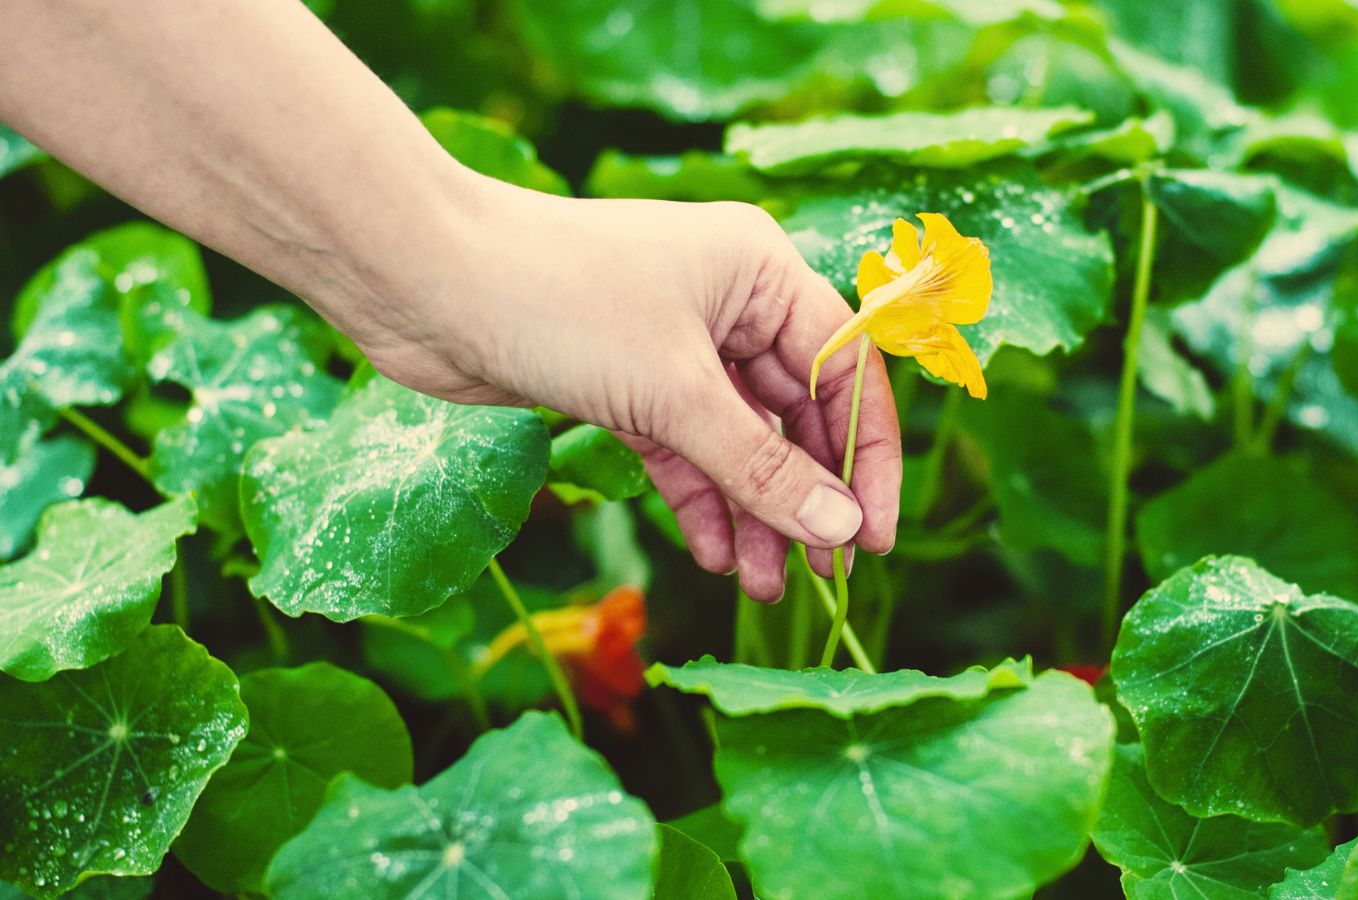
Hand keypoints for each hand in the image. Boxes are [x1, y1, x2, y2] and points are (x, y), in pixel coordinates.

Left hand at [342, 172, 901, 601]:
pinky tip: (717, 555)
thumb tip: (841, 529)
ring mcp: (673, 343)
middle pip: (792, 412)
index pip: (845, 369)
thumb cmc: (559, 303)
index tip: (872, 536)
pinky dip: (699, 498)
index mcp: (760, 270)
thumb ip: (761, 467)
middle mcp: (726, 301)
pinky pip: (682, 449)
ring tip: (764, 586)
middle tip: (820, 577)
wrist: (420, 282)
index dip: (866, 456)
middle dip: (803, 495)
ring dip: (753, 510)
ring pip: (736, 439)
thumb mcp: (675, 393)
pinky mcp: (623, 382)